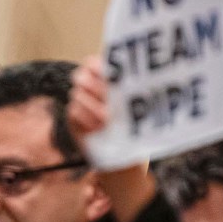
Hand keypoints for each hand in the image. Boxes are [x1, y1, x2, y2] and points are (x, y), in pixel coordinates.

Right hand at [68, 56, 153, 221]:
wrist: (126, 158)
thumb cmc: (136, 129)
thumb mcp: (139, 110)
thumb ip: (136, 94)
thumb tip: (149, 80)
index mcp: (106, 81)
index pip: (94, 63)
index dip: (97, 65)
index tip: (108, 74)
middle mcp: (91, 90)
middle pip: (80, 75)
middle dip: (93, 85)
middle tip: (107, 96)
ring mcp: (81, 105)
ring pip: (76, 94)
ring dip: (92, 105)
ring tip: (106, 119)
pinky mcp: (74, 120)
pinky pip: (72, 111)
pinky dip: (85, 118)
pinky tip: (98, 127)